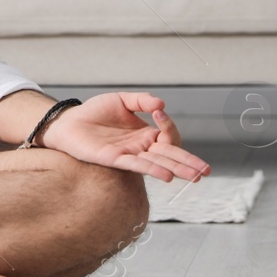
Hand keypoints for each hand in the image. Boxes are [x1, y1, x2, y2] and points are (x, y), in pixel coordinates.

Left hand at [38, 92, 210, 182]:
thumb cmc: (95, 112)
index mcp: (146, 134)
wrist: (70, 122)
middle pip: (171, 155)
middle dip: (189, 163)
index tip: (159, 111)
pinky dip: (153, 170)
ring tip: (195, 176)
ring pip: (159, 163)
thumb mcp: (122, 100)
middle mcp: (141, 147)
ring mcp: (130, 155)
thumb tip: (162, 104)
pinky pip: (138, 166)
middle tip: (206, 171)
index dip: (169, 125)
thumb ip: (142, 100)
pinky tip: (167, 175)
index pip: (169, 135)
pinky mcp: (115, 160)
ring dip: (177, 169)